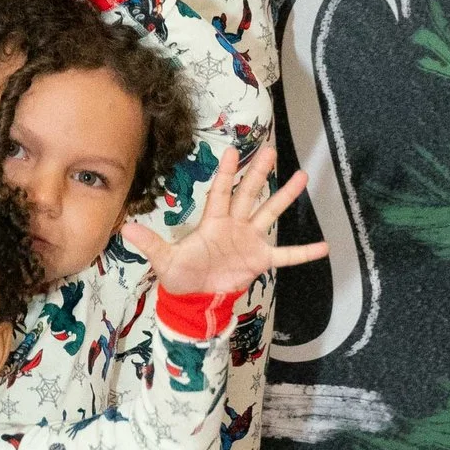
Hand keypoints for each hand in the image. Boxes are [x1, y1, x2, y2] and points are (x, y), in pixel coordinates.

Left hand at [122, 141, 327, 297]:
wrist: (195, 299)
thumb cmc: (181, 275)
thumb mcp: (165, 260)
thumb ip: (151, 244)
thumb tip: (125, 229)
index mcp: (212, 221)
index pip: (220, 192)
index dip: (226, 173)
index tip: (232, 151)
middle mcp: (234, 225)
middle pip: (248, 194)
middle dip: (259, 173)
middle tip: (271, 150)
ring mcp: (250, 240)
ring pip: (269, 213)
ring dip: (285, 196)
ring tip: (301, 176)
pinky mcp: (260, 260)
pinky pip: (285, 255)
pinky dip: (303, 252)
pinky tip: (324, 246)